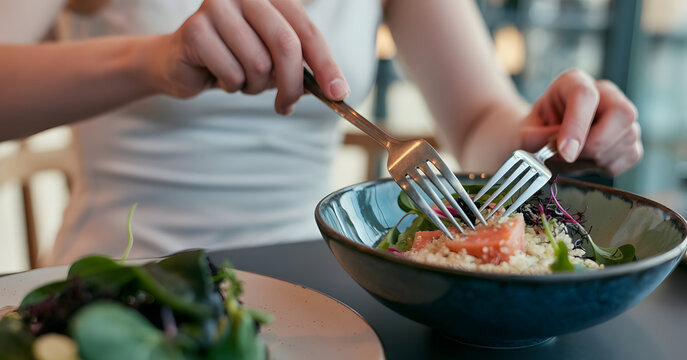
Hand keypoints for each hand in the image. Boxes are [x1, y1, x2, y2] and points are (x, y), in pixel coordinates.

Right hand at [153, 0, 349, 114]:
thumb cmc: (234, 59)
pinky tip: (219, 76)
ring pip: (258, 63)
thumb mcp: (274, 63)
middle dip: (292, 84)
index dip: (327, 65)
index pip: (308, 31)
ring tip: (240, 79)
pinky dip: (231, 85)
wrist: (181, 62)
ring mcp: (218, 6)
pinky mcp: (195, 28)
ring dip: (254, 86)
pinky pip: (231, 73)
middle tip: (286, 106)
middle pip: (286, 45)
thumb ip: (302, 70)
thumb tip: (334, 90)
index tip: (339, 94)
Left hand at [520, 69, 641, 175]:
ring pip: (627, 137)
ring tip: (572, 157)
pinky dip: (607, 165)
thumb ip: (536, 139)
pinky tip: (587, 161)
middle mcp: (603, 93)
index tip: (565, 152)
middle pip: (621, 113)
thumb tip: (564, 149)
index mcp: (573, 83)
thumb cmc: (535, 132)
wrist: (543, 141)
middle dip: (594, 144)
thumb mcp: (525, 134)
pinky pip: (630, 155)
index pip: (585, 95)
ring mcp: (621, 114)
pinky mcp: (630, 137)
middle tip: (569, 157)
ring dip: (596, 158)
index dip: (577, 126)